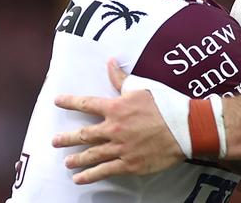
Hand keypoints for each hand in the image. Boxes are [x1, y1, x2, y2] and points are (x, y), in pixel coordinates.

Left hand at [52, 59, 183, 183]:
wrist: (185, 127)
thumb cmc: (166, 105)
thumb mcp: (142, 87)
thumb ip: (122, 78)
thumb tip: (110, 62)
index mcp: (116, 108)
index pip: (87, 103)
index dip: (70, 102)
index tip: (57, 101)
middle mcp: (113, 128)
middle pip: (83, 134)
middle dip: (67, 138)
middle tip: (55, 141)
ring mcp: (119, 148)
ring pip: (91, 155)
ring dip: (77, 159)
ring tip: (67, 162)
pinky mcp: (128, 164)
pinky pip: (104, 171)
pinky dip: (89, 176)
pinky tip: (79, 178)